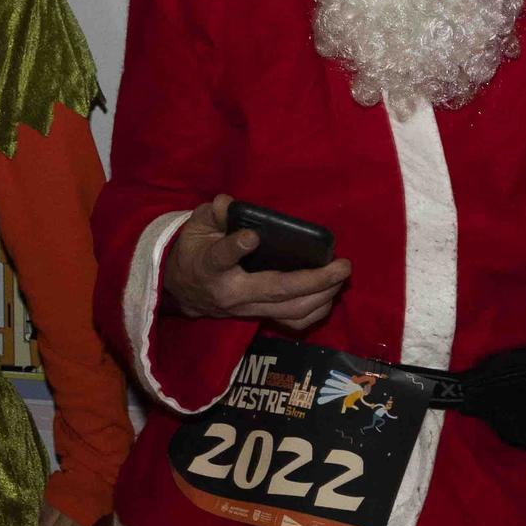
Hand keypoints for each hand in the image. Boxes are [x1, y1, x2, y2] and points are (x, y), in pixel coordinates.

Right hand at [161, 194, 351, 334]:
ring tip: (341, 277)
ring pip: (290, 310)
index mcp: (211, 266)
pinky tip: (330, 295)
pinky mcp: (258, 317)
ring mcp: (248, 309)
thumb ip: (213, 213)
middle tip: (342, 265)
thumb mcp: (195, 227)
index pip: (222, 257)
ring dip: (321, 296)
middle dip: (314, 279)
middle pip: (276, 290)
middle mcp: (232, 293)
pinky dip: (315, 312)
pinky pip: (291, 323)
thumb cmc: (194, 251)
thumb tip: (228, 203)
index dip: (236, 248)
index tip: (252, 237)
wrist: (183, 291)